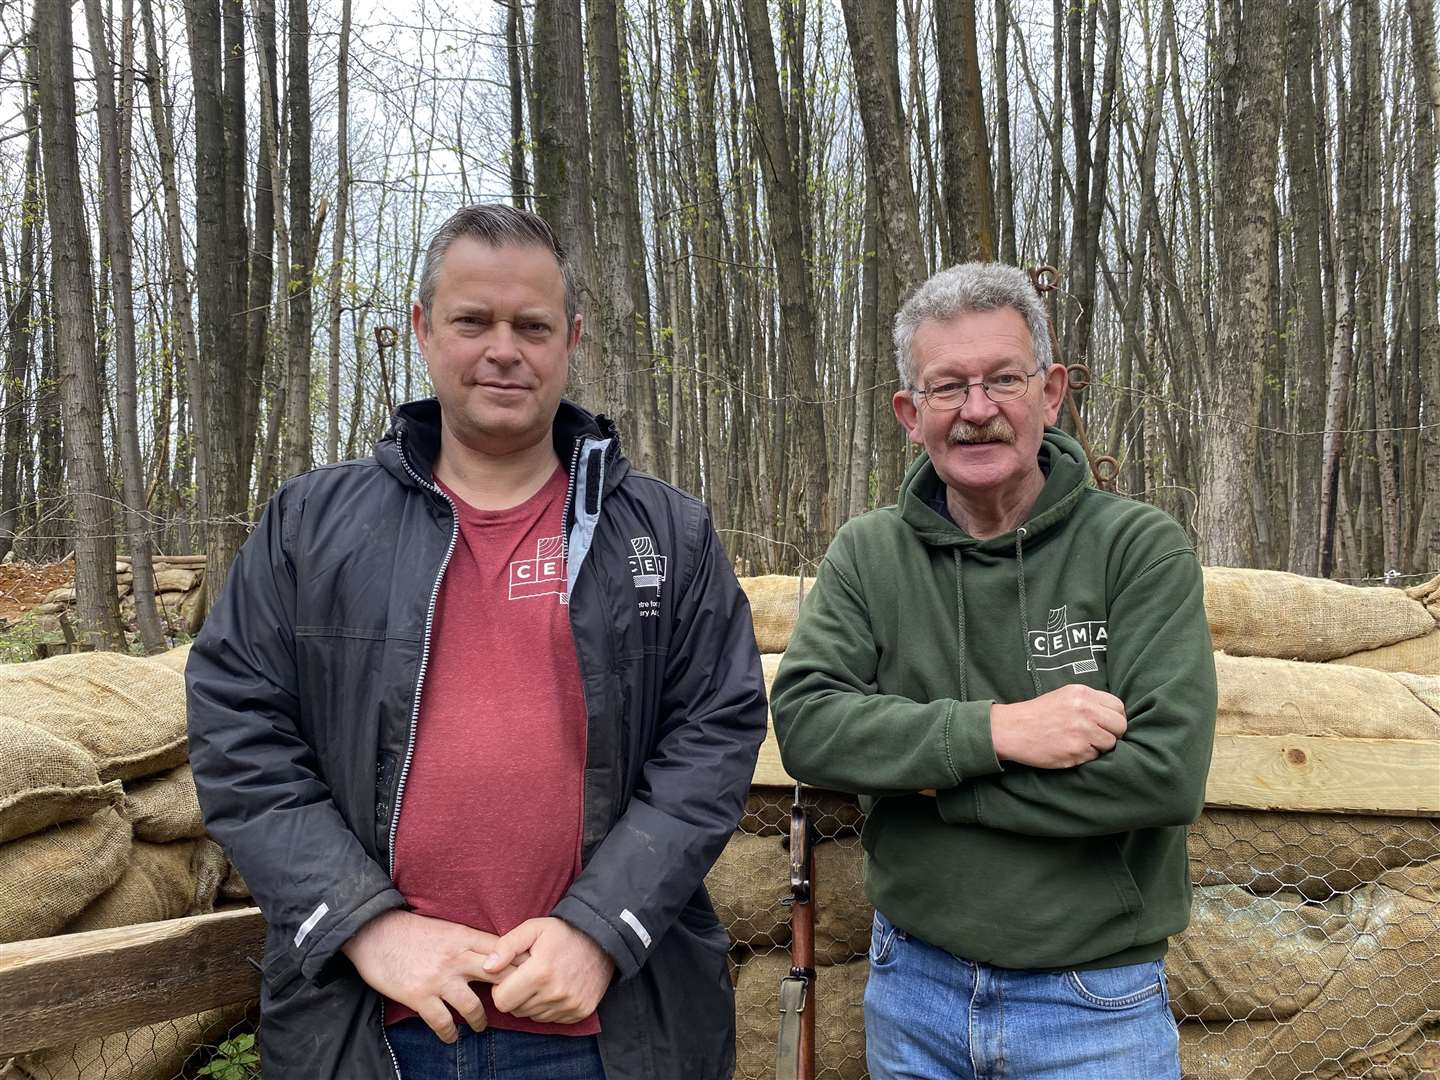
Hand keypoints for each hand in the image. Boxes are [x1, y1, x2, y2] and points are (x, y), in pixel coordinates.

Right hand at [341, 909, 516, 1042]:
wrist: (373, 931)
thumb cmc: (409, 929)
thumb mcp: (445, 927)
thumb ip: (467, 940)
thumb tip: (491, 953)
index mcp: (464, 937)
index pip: (503, 950)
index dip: (520, 963)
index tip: (532, 974)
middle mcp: (457, 958)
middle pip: (498, 976)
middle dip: (512, 992)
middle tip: (518, 1004)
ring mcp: (439, 979)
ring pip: (473, 1007)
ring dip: (480, 1020)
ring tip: (481, 1025)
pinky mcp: (419, 996)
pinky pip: (442, 1022)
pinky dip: (449, 1033)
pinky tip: (452, 1036)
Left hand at [484, 917, 614, 1023]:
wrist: (603, 939)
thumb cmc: (563, 933)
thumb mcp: (533, 928)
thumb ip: (506, 946)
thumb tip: (487, 968)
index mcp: (540, 972)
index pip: (502, 1001)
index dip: (501, 989)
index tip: (510, 976)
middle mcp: (555, 993)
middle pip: (516, 1011)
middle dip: (515, 995)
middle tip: (527, 976)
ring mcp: (570, 1005)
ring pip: (533, 1016)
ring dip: (532, 1002)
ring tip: (543, 980)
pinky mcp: (580, 1012)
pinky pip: (552, 1019)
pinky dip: (549, 1007)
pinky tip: (556, 988)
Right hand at [989, 685, 1127, 768]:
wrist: (1012, 729)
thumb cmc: (1038, 714)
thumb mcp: (1064, 696)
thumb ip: (1089, 702)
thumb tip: (1113, 716)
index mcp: (1083, 694)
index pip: (1118, 707)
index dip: (1114, 718)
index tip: (1106, 724)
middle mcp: (1085, 710)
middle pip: (1120, 726)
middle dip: (1112, 734)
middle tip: (1097, 737)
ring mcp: (1082, 731)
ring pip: (1110, 743)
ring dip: (1099, 747)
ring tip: (1079, 743)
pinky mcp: (1076, 750)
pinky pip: (1095, 756)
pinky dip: (1085, 756)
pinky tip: (1069, 749)